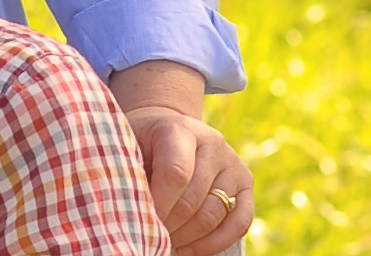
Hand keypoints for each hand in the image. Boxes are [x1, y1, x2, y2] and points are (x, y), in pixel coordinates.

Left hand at [108, 61, 252, 255]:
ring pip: (213, 215)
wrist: (168, 127)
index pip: (175, 173)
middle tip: (149, 235)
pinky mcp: (246, 183)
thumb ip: (129, 171)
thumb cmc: (141, 141)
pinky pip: (239, 223)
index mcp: (180, 128)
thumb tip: (124, 212)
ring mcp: (233, 163)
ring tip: (164, 241)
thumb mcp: (129, 144)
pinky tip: (189, 248)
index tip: (140, 220)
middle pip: (193, 199)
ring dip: (186, 237)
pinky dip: (214, 243)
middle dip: (168, 224)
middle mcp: (212, 143)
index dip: (158, 203)